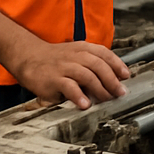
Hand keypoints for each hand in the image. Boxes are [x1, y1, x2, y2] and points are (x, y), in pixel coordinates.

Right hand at [7, 39, 130, 109]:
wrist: (27, 56)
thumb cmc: (54, 59)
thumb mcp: (75, 55)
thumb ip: (92, 64)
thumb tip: (112, 80)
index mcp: (83, 49)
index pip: (105, 54)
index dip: (117, 65)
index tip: (126, 76)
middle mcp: (75, 56)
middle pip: (99, 66)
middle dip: (112, 80)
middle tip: (119, 92)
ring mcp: (64, 67)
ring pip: (87, 76)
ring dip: (100, 89)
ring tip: (107, 99)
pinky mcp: (52, 79)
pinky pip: (69, 87)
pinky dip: (79, 96)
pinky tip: (86, 104)